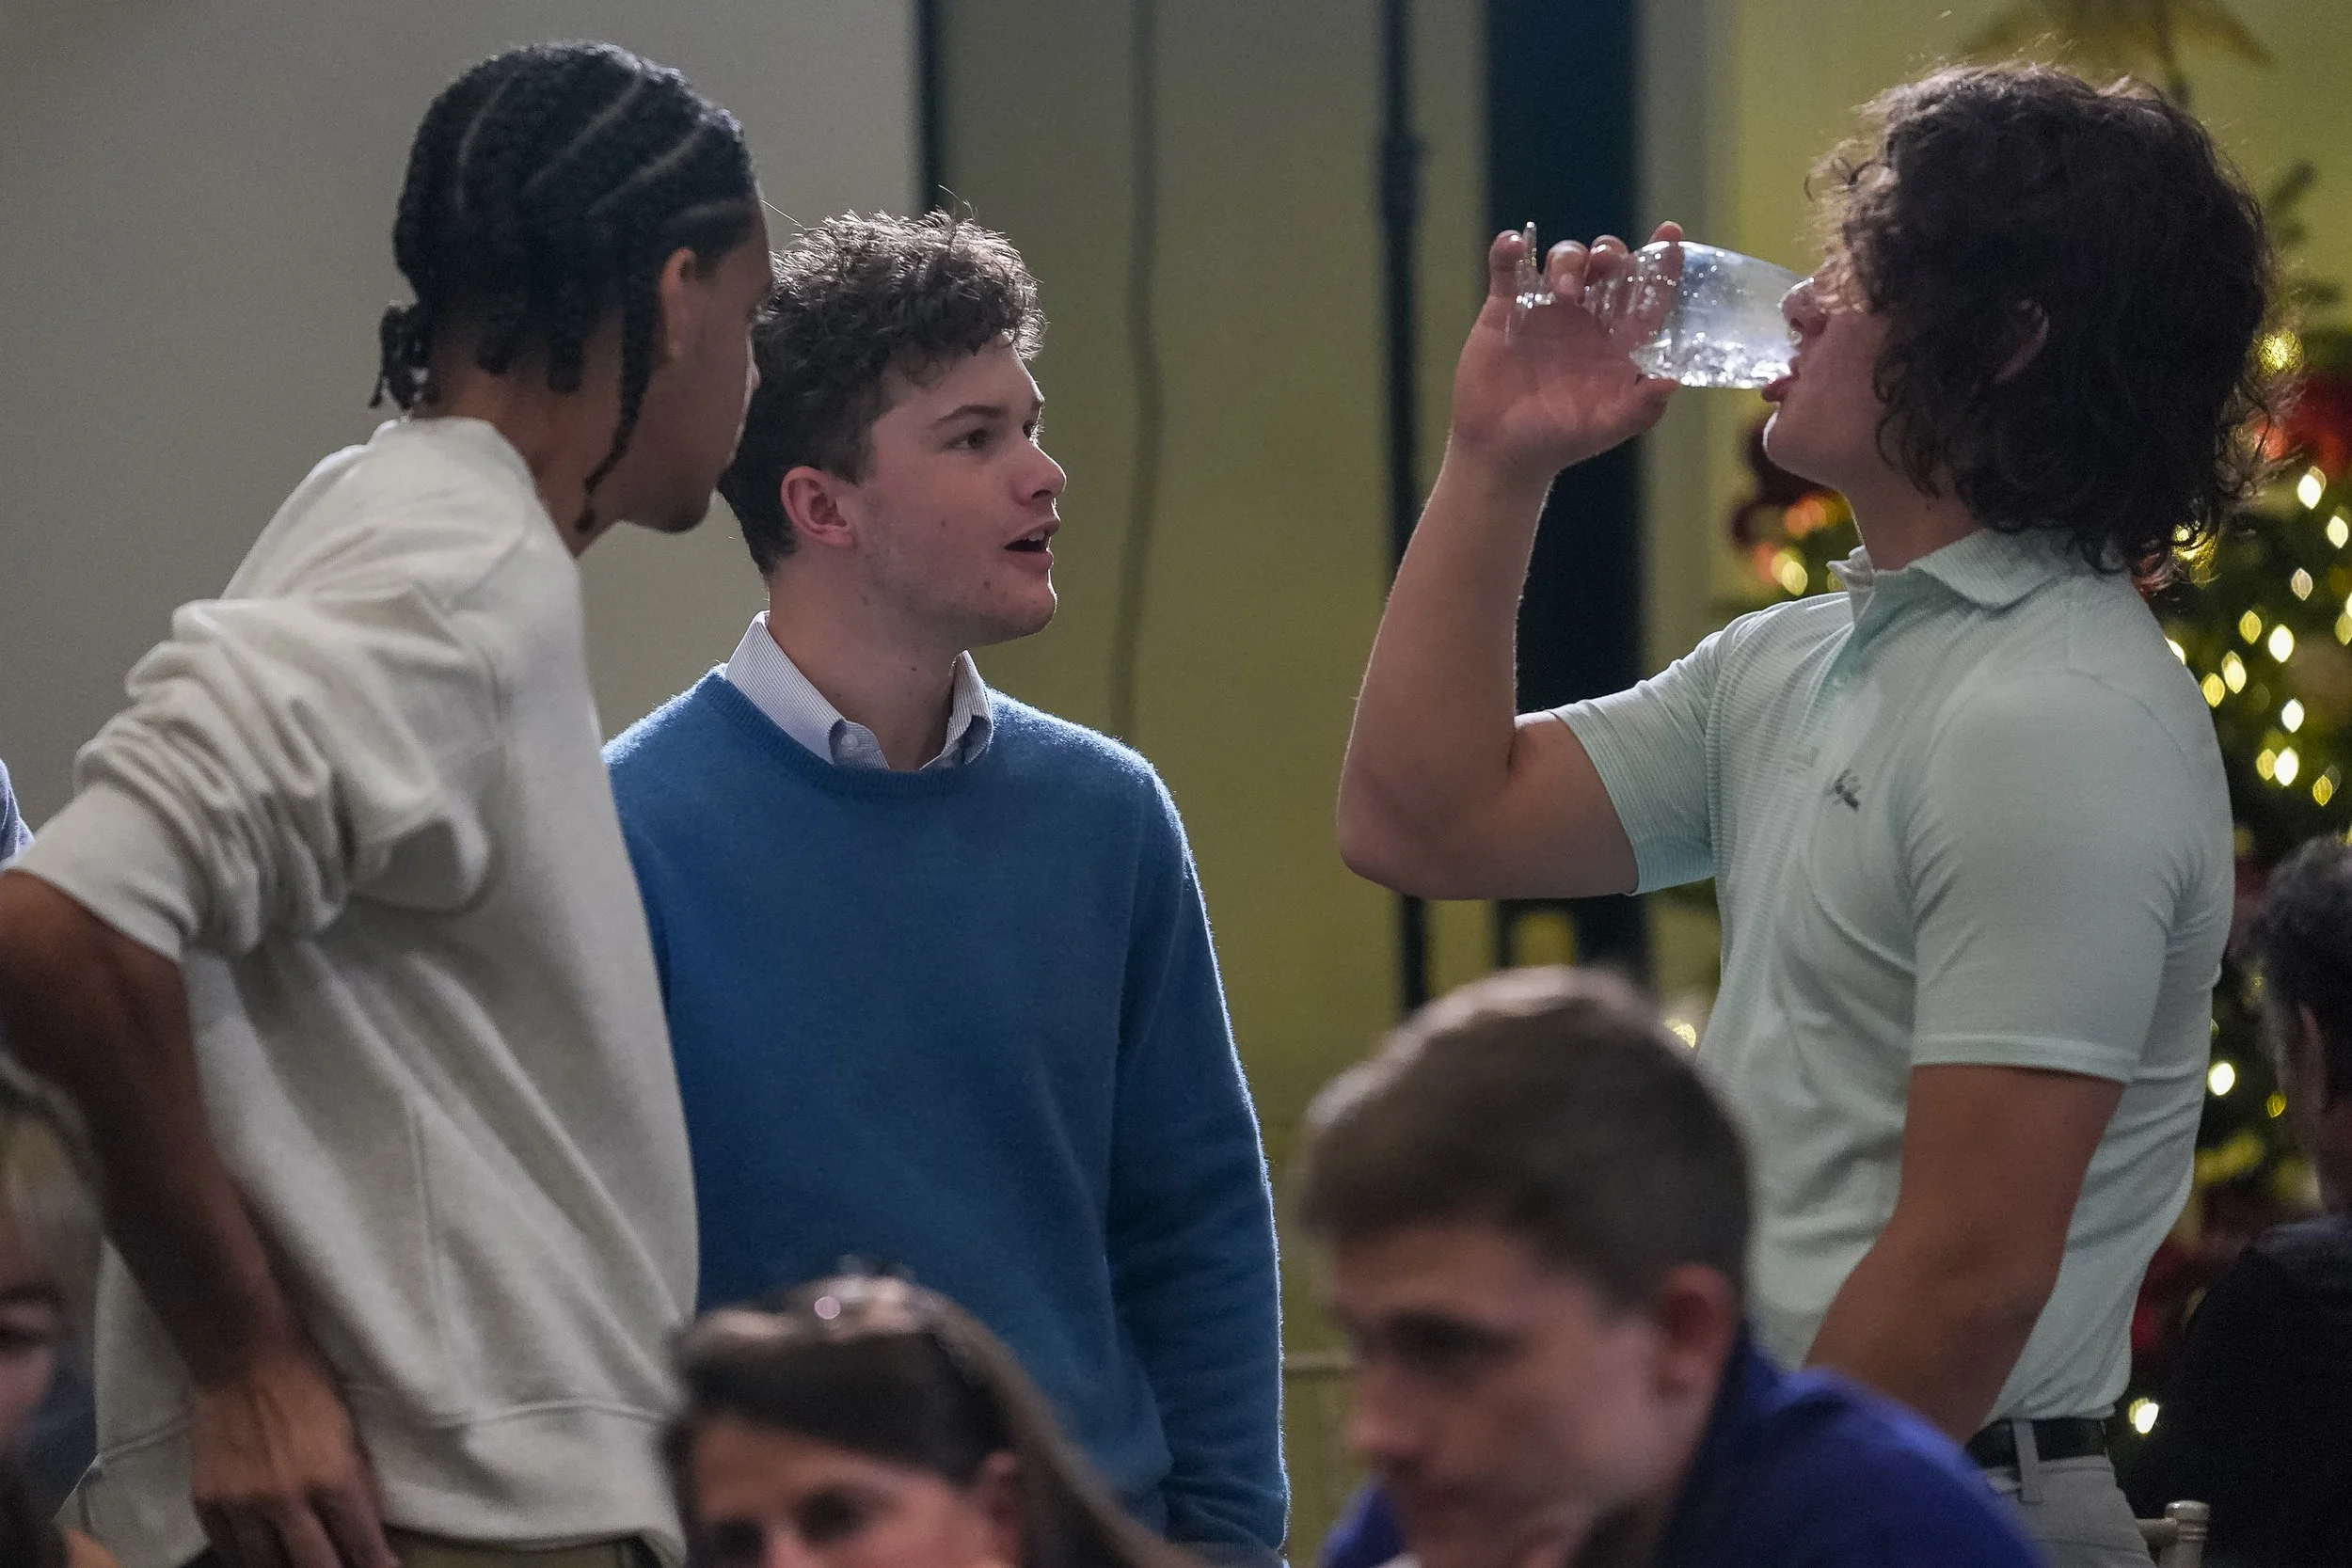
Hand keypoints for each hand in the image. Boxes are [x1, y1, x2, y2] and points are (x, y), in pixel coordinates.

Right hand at [188, 1347, 398, 1567]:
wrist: (244, 1356)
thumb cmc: (309, 1387)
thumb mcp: (351, 1433)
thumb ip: (358, 1487)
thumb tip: (368, 1535)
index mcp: (332, 1478)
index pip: (359, 1546)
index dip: (375, 1566)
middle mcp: (286, 1499)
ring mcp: (242, 1505)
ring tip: (300, 1565)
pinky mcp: (207, 1502)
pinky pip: (229, 1550)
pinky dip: (248, 1558)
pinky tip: (263, 1557)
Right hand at [1447, 223, 1681, 484]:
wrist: (1501, 452)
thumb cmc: (1558, 442)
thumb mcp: (1605, 428)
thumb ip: (1640, 407)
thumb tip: (1673, 380)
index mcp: (1618, 339)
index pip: (1648, 293)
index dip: (1663, 262)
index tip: (1671, 234)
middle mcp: (1587, 317)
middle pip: (1607, 264)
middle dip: (1611, 252)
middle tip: (1606, 262)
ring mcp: (1546, 309)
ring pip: (1565, 259)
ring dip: (1567, 261)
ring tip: (1561, 291)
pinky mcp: (1506, 309)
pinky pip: (1509, 268)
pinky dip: (1509, 250)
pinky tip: (1513, 246)